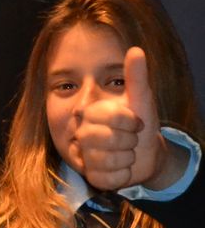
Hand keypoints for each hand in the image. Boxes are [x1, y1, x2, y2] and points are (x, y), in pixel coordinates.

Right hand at [74, 48, 169, 190]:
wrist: (146, 153)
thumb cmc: (140, 124)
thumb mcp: (141, 99)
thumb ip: (136, 76)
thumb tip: (136, 49)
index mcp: (90, 113)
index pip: (107, 117)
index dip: (128, 122)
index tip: (136, 123)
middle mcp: (82, 134)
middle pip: (103, 140)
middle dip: (127, 141)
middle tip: (131, 139)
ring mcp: (84, 156)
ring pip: (106, 160)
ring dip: (126, 158)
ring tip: (127, 153)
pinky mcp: (91, 176)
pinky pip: (108, 178)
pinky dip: (122, 174)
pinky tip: (122, 168)